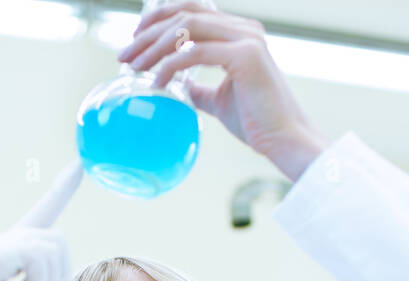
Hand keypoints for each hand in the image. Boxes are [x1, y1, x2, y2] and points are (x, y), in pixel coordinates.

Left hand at [118, 2, 327, 180]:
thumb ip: (200, 88)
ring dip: (154, 47)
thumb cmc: (257, 122)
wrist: (284, 139)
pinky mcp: (245, 56)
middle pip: (186, 13)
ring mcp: (247, 39)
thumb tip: (179, 87)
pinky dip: (169, 67)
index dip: (160, 17)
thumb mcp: (220, 99)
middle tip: (124, 55)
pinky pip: (194, 54)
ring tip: (133, 67)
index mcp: (240, 32)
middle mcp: (245, 29)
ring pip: (187, 29)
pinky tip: (156, 83)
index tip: (136, 38)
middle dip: (149, 32)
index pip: (194, 9)